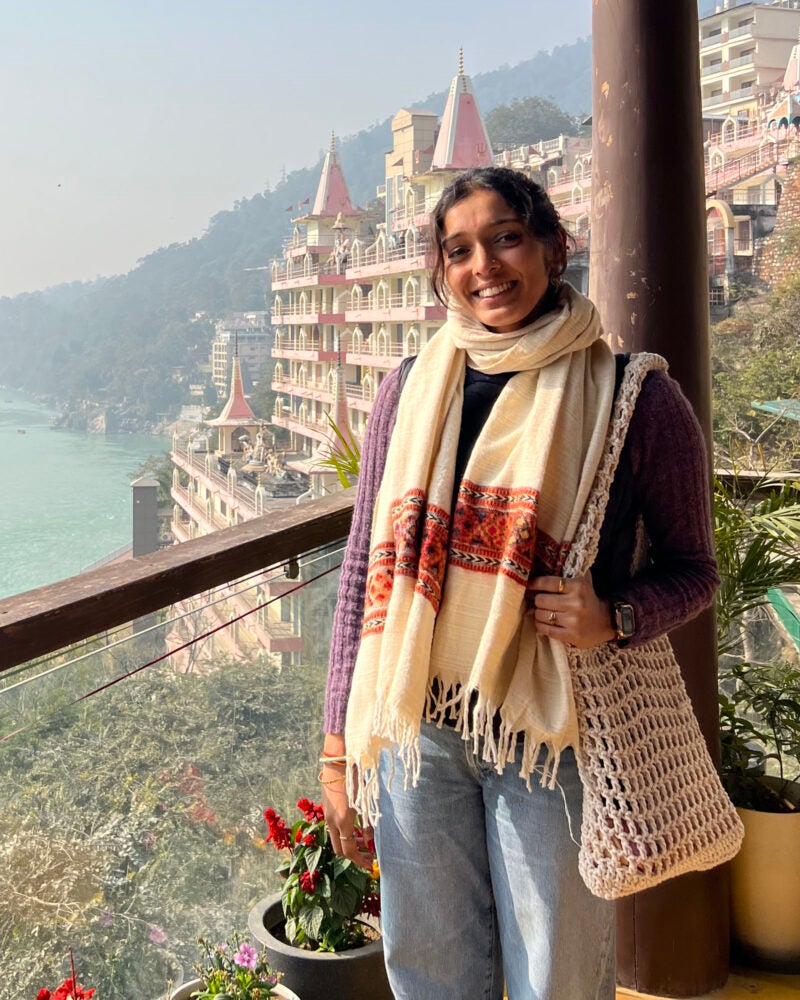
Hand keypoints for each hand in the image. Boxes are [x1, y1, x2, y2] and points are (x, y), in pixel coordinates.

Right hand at [321, 733, 374, 870]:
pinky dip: (343, 833)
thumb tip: (369, 842)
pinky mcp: (326, 808)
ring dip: (348, 844)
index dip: (360, 861)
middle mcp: (332, 821)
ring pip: (335, 839)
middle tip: (368, 857)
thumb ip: (367, 823)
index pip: (350, 851)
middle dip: (353, 856)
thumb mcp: (364, 801)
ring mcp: (327, 815)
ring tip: (363, 843)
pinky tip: (354, 828)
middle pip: (339, 849)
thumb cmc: (354, 778)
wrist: (337, 761)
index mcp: (343, 821)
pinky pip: (333, 828)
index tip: (371, 865)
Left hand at [529, 572, 615, 647]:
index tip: (529, 585)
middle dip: (538, 600)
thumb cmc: (588, 599)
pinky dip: (540, 625)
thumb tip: (542, 568)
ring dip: (538, 613)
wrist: (606, 621)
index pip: (548, 582)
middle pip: (540, 600)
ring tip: (543, 612)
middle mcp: (576, 603)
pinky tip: (544, 623)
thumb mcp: (583, 582)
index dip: (534, 584)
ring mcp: (573, 621)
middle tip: (541, 602)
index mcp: (578, 586)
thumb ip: (566, 573)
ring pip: (540, 615)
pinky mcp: (571, 635)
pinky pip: (545, 629)